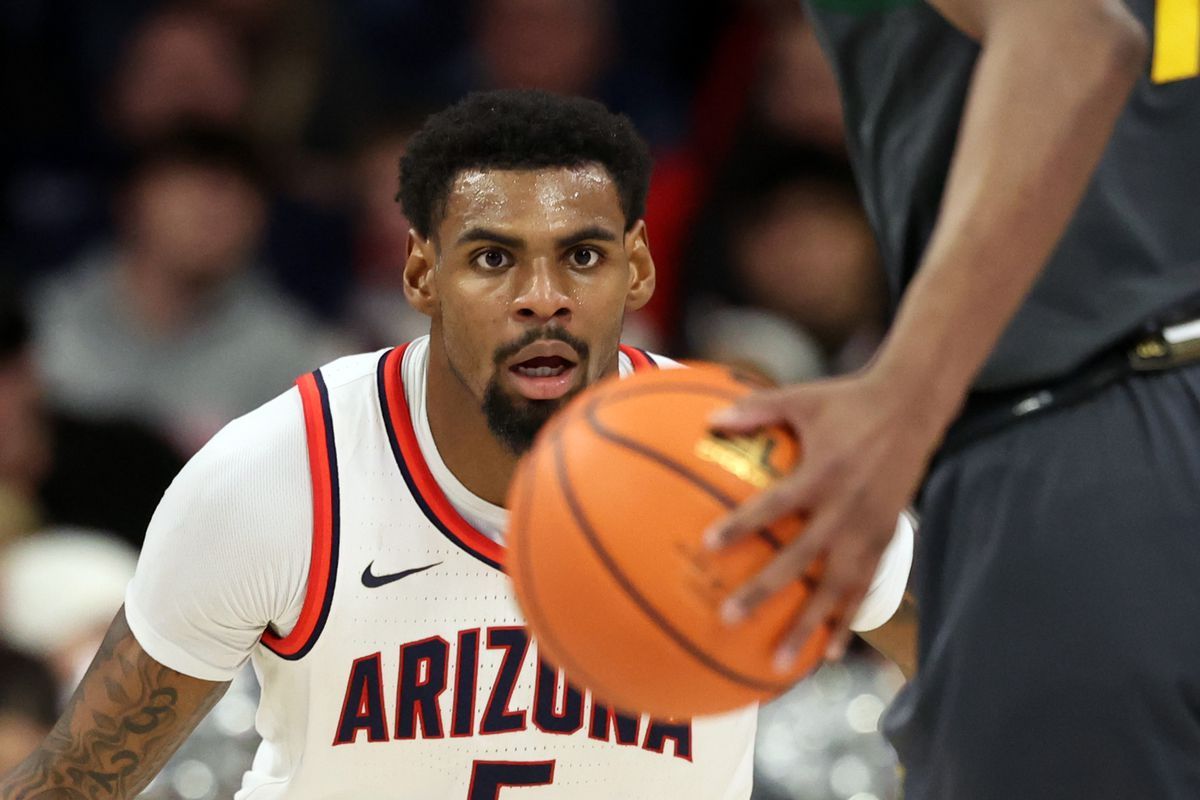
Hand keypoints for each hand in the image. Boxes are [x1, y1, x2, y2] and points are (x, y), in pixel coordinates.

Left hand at [703, 367, 950, 671]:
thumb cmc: (848, 401)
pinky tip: (831, 650)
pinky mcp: (886, 538)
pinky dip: (848, 619)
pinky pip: (865, 587)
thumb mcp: (801, 398)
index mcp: (821, 473)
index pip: (775, 505)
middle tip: (729, 618)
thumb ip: (755, 409)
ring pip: (836, 587)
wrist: (913, 407)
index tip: (708, 545)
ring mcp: (868, 528)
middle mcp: (845, 508)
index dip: (742, 525)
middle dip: (764, 591)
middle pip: (800, 559)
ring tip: (781, 661)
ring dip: (808, 625)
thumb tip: (708, 421)